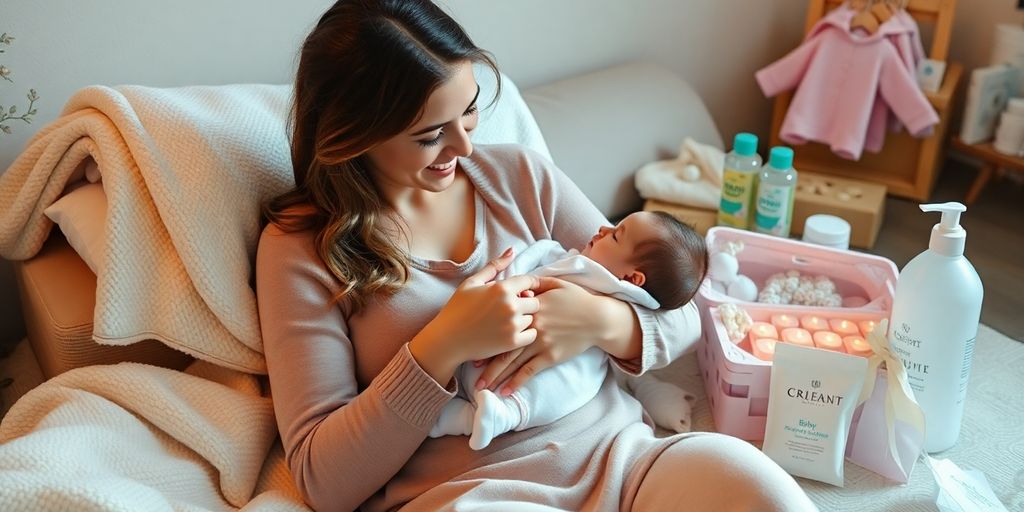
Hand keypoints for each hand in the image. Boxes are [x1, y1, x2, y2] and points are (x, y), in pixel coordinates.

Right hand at [409, 248, 540, 384]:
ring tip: (505, 322)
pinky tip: (509, 333)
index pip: (530, 281)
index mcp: (501, 288)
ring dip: (523, 320)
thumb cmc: (457, 309)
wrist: (447, 340)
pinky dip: (524, 335)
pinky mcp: (512, 342)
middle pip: (535, 302)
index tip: (523, 292)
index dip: (528, 286)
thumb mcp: (472, 283)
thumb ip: (494, 266)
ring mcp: (512, 325)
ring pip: (533, 319)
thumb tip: (512, 250)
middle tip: (510, 309)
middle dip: (525, 304)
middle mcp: (510, 305)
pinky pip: (532, 335)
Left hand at [478, 277, 607, 394]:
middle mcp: (531, 325)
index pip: (502, 317)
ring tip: (481, 387)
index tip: (471, 339)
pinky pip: (529, 371)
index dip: (485, 329)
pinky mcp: (550, 356)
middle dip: (484, 359)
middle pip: (502, 343)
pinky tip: (505, 391)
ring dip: (496, 375)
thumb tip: (519, 282)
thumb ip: (534, 283)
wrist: (598, 318)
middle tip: (468, 369)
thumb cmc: (577, 299)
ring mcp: (540, 342)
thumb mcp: (556, 283)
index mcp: (530, 306)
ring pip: (512, 361)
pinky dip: (516, 382)